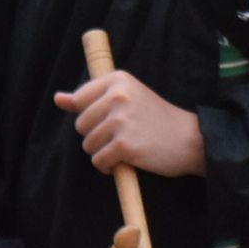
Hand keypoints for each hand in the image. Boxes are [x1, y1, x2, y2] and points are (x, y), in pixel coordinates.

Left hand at [54, 71, 205, 177]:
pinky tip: (121, 162)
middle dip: (95, 136)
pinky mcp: (125, 144)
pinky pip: (99, 160)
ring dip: (101, 152)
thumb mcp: (126, 97)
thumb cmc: (155, 118)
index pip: (79, 99)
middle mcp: (118, 96)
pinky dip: (106, 166)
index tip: (106, 121)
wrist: (190, 140)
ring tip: (122, 149)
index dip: (89, 116)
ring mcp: (121, 120)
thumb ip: (89, 97)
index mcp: (117, 80)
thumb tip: (57, 99)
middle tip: (118, 137)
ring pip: (88, 143)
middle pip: (81, 124)